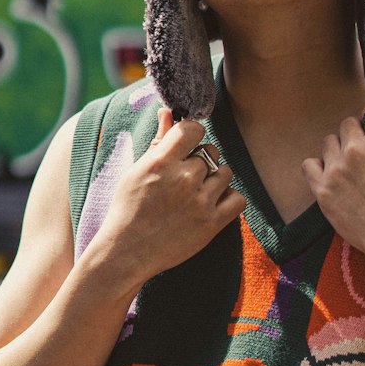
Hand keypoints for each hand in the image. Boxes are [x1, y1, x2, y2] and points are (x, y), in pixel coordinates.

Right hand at [83, 109, 244, 287]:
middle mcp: (183, 178)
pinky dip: (229, 199)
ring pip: (226, 172)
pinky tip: (212, 204)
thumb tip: (168, 112)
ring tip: (197, 193)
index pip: (193, 129)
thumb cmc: (128, 209)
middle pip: (211, 151)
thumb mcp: (137, 171)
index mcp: (161, 162)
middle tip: (185, 178)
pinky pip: (238, 198)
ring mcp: (199, 201)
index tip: (186, 147)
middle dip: (201, 161)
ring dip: (215, 179)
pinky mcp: (212, 223)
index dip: (192, 135)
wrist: (127, 252)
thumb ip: (159, 141)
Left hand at [301, 104, 364, 263]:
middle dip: (356, 136)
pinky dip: (318, 168)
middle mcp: (357, 150)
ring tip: (351, 171)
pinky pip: (309, 164)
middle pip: (347, 125)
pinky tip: (332, 178)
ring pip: (328, 142)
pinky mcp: (323, 190)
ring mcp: (337, 169)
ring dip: (338, 151)